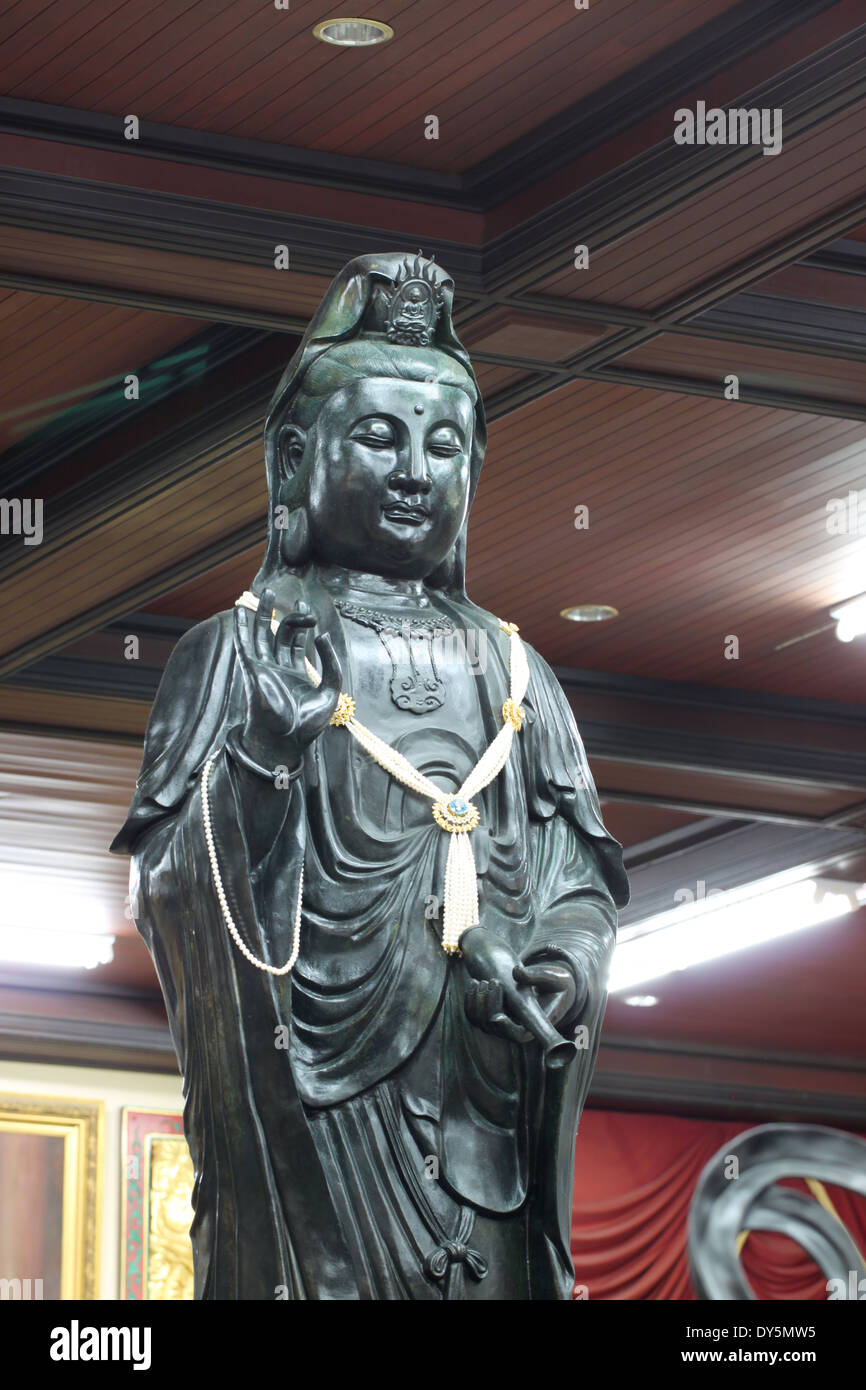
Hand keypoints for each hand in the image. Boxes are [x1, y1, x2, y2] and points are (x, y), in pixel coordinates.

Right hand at [233, 588, 341, 772]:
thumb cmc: (307, 725)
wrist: (286, 741)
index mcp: (295, 674)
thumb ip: (331, 664)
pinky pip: (244, 644)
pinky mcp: (252, 671)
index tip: (308, 610)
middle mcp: (278, 669)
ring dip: (263, 614)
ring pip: (262, 635)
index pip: (295, 642)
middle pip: (279, 635)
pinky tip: (239, 610)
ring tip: (265, 592)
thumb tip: (323, 635)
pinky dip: (241, 627)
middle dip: (285, 615)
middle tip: (290, 597)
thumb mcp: (331, 691)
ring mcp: (264, 669)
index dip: (301, 625)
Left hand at [461, 927, 576, 1045]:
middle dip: (489, 1005)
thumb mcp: (552, 976)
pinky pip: (473, 1015)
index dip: (507, 1029)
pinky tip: (474, 982)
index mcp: (536, 1022)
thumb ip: (537, 975)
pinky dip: (470, 1000)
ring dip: (477, 1002)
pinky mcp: (492, 1016)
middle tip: (493, 982)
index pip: (519, 1035)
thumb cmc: (555, 983)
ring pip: (480, 1022)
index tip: (497, 1017)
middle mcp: (517, 1027)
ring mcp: (503, 1024)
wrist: (551, 987)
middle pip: (495, 1027)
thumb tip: (516, 972)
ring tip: (482, 981)